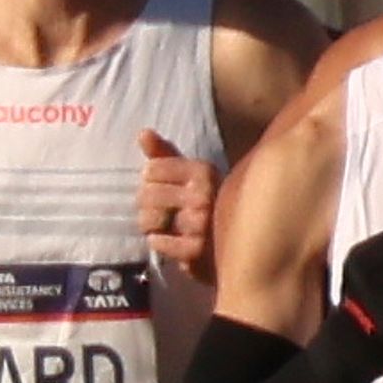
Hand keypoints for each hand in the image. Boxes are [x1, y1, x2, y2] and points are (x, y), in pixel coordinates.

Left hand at [136, 129, 217, 280]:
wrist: (239, 247)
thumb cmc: (208, 206)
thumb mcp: (192, 176)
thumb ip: (165, 154)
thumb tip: (143, 132)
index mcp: (204, 172)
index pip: (151, 169)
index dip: (150, 181)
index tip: (163, 189)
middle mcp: (205, 195)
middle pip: (146, 194)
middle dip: (147, 205)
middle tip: (160, 212)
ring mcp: (201, 224)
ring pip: (149, 219)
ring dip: (151, 225)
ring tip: (164, 226)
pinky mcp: (196, 250)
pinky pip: (157, 242)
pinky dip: (159, 243)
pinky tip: (171, 242)